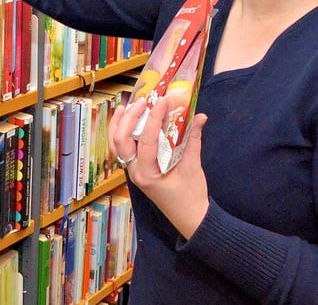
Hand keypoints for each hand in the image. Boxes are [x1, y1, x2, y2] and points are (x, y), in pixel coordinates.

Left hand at [109, 96, 210, 239]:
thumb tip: (200, 116)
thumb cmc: (191, 195)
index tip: (161, 101)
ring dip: (119, 124)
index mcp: (147, 173)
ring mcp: (132, 171)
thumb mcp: (193, 166)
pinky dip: (122, 134)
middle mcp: (134, 171)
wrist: (189, 217)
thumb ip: (193, 139)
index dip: (153, 118)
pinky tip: (127, 122)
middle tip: (144, 101)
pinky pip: (122, 150)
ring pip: (116, 145)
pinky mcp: (135, 169)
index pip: (146, 140)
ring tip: (126, 106)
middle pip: (122, 139)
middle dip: (131, 117)